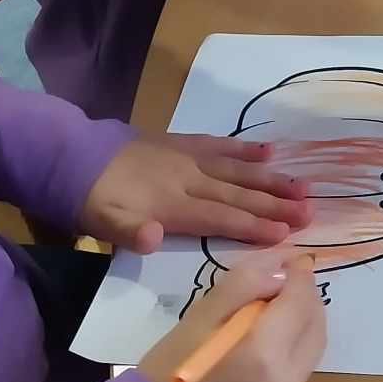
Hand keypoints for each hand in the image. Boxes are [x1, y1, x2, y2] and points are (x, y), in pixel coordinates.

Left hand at [80, 134, 310, 252]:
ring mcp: (187, 158)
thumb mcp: (102, 223)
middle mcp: (188, 179)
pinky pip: (218, 145)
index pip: (221, 219)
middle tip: (311, 211)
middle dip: (276, 204)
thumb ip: (129, 232)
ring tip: (302, 184)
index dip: (254, 226)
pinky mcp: (181, 143)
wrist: (72, 156)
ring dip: (270, 178)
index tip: (288, 233)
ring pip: (236, 170)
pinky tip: (267, 151)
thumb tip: (154, 238)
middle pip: (238, 195)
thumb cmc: (92, 200)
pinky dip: (243, 149)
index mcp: (173, 205)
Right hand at [139, 249, 325, 381]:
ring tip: (276, 306)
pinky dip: (292, 349)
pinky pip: (298, 373)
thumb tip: (281, 268)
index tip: (292, 259)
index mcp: (263, 356)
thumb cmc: (166, 369)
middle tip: (287, 280)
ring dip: (303, 324)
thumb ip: (244, 284)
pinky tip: (269, 339)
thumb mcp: (200, 316)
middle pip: (315, 330)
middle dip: (307, 300)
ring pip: (312, 352)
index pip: (300, 304)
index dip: (300, 277)